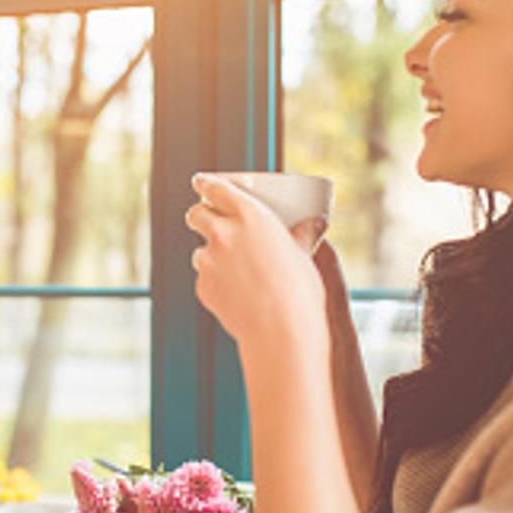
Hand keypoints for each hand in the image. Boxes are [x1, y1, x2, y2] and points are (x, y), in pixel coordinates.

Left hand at [185, 173, 331, 348]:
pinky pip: (205, 279)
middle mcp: (223, 234)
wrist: (280, 330)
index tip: (201, 181)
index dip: (206, 183)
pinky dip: (216, 282)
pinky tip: (236, 293)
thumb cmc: (299, 291)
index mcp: (250, 216)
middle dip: (200, 215)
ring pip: (199, 251)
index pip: (216, 188)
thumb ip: (304, 234)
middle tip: (209, 221)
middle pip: (196, 214)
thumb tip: (316, 223)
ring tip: (234, 269)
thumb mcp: (305, 255)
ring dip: (210, 254)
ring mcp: (209, 261)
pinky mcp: (203, 287)